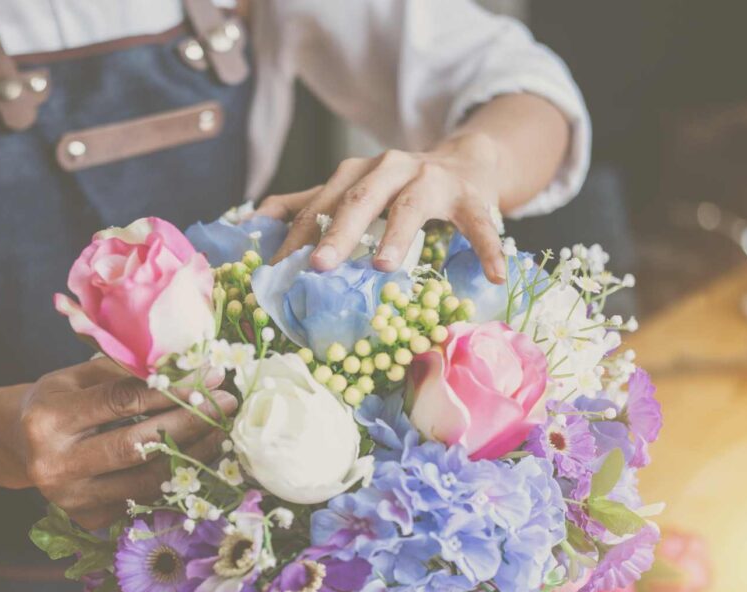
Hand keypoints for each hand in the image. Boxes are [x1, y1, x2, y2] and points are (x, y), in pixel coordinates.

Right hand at [15, 358, 235, 528]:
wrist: (20, 445)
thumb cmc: (58, 400)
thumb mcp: (78, 376)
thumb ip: (126, 372)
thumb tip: (190, 366)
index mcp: (49, 419)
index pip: (123, 402)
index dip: (172, 389)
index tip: (211, 376)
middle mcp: (55, 464)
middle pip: (137, 445)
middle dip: (189, 423)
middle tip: (226, 404)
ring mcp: (71, 499)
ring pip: (146, 480)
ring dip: (192, 455)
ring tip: (222, 432)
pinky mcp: (88, 520)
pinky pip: (144, 499)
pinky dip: (176, 478)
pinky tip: (200, 458)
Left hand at [257, 133, 507, 282]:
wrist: (467, 160)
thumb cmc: (400, 187)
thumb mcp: (354, 189)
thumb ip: (308, 202)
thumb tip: (253, 219)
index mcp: (357, 172)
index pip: (320, 204)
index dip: (296, 236)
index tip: (274, 269)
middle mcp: (391, 168)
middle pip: (359, 199)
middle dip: (337, 231)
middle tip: (319, 265)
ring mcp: (433, 179)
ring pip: (411, 205)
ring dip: (397, 235)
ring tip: (384, 266)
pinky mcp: (472, 196)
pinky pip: (478, 223)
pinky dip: (486, 248)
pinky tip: (494, 275)